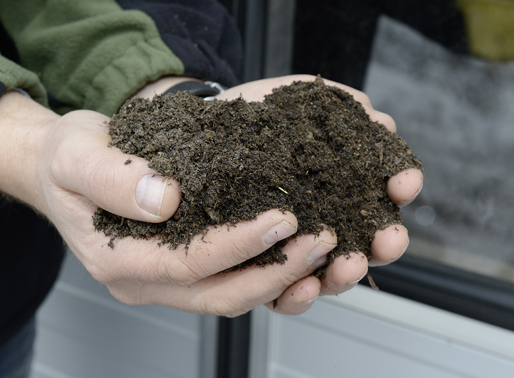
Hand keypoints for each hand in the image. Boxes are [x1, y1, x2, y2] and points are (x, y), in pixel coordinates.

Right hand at [0, 89, 340, 316]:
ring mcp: (164, 280)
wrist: (66, 164)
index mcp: (117, 259)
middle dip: (276, 271)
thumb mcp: (75, 154)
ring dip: (281, 278)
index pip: (187, 263)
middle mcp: (144, 280)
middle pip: (220, 293)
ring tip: (323, 249)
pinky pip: (231, 281)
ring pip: (231, 295)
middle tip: (321, 239)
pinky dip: (269, 272)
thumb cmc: (68, 159)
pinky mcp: (183, 268)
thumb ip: (111, 177)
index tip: (281, 218)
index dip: (238, 245)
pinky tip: (297, 249)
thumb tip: (164, 198)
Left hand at [217, 75, 422, 313]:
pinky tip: (300, 287)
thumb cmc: (259, 116)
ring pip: (331, 272)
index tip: (403, 182)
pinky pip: (283, 293)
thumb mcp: (303, 103)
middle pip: (369, 241)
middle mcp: (329, 219)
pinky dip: (296, 296)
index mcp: (345, 182)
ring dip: (345, 274)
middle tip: (387, 239)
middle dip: (385, 242)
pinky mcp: (264, 267)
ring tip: (347, 266)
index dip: (401, 185)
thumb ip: (345, 111)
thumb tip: (380, 123)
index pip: (384, 188)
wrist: (210, 127)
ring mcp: (298, 246)